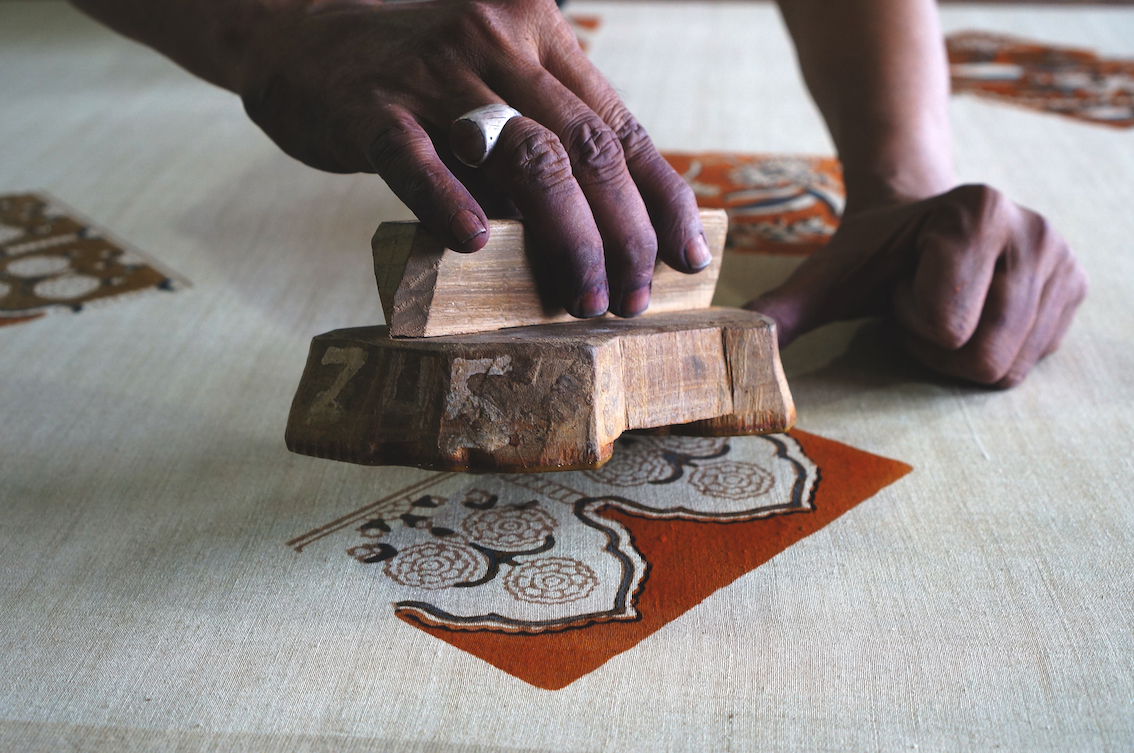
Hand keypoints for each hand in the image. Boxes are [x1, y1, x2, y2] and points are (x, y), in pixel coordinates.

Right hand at [239, 0, 707, 317]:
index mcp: (541, 34)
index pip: (620, 126)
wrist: (310, 43)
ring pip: (522, 154)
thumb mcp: (501, 87)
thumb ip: (554, 137)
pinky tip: (474, 243)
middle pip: (583, 145)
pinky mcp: (371, 107)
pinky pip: (416, 158)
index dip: (660, 197)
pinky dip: (448, 200)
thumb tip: (623, 233)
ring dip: (564, 235)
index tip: (687, 257)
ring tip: (583, 296)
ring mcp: (432, 71)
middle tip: (632, 297)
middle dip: (622, 231)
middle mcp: (495, 41)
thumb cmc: (425, 84)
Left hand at [747, 184, 1088, 387]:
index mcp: (978, 213)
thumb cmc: (874, 250)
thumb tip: (730, 346)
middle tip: (924, 307)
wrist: (924, 213)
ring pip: (1009, 367)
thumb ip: (784, 309)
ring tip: (949, 308)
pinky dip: (996, 350)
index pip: (945, 327)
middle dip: (939, 347)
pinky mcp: (1078, 286)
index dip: (911, 321)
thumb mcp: (828, 274)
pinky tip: (977, 313)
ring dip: (964, 352)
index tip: (902, 287)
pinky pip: (1034, 361)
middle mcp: (1035, 230)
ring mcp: (1063, 259)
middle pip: (984, 358)